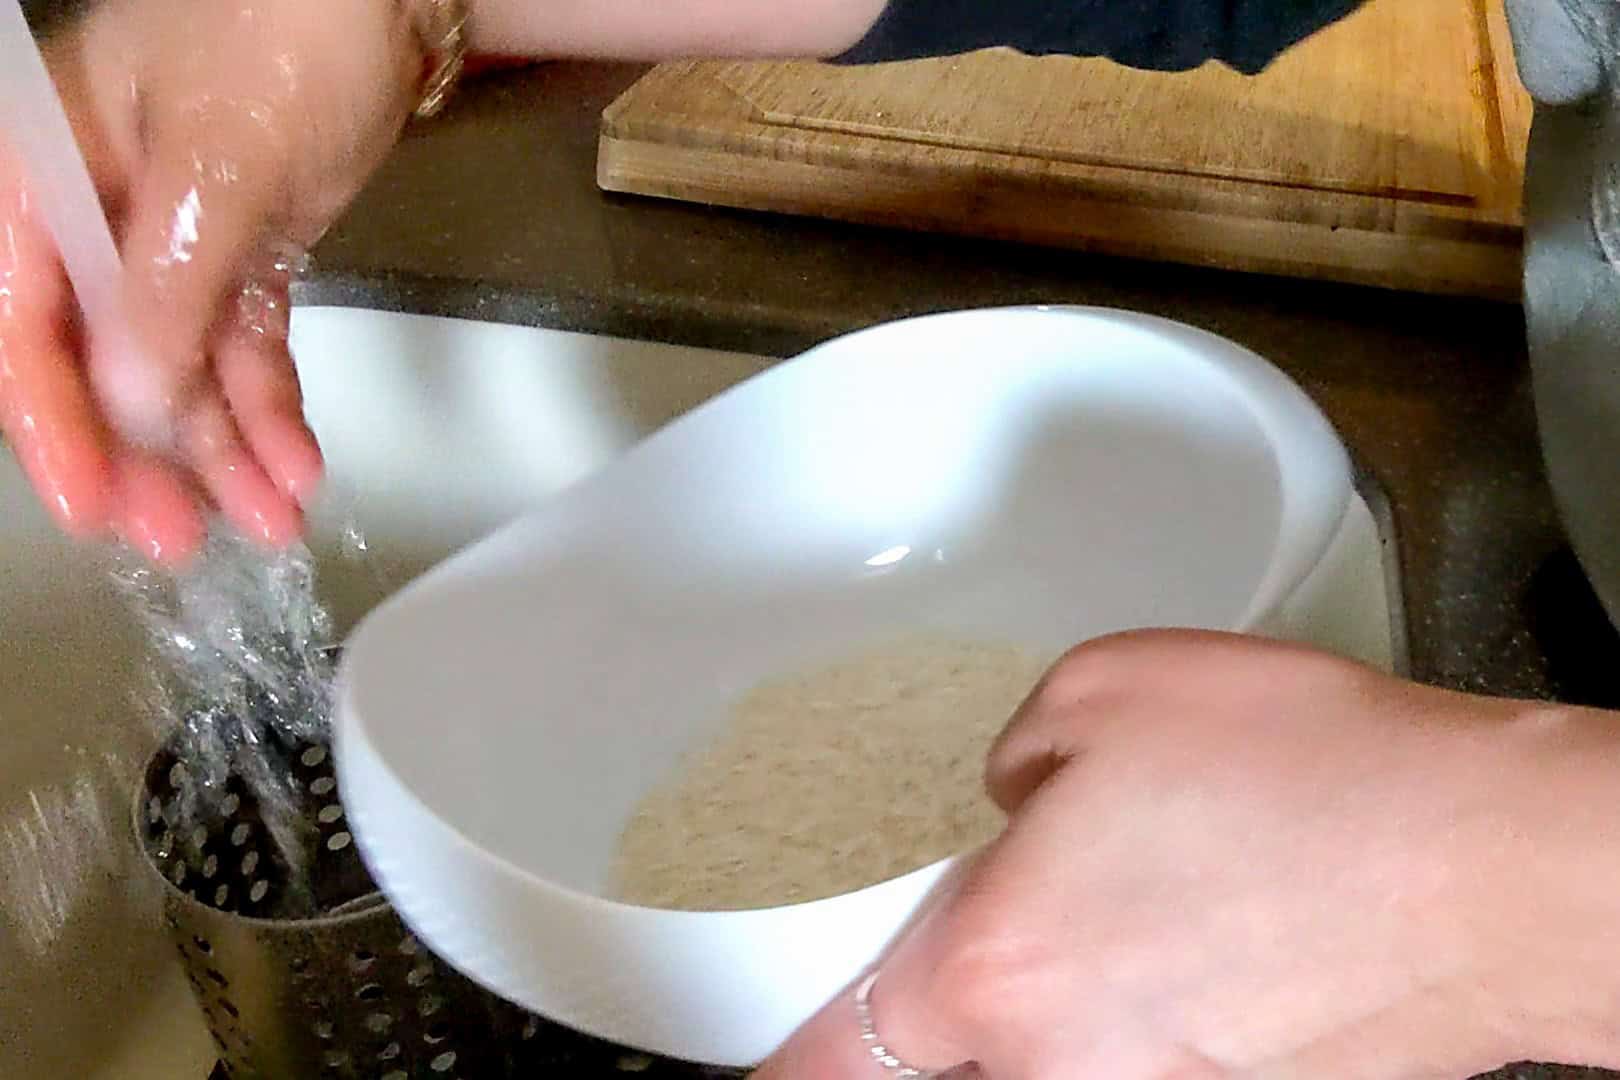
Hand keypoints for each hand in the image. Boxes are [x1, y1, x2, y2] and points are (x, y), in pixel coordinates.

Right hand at [0, 0, 421, 561]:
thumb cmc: (281, 38)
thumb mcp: (214, 169)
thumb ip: (162, 294)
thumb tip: (131, 408)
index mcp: (41, 178)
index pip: (21, 324)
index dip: (53, 425)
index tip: (94, 507)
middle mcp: (93, 219)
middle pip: (98, 364)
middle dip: (145, 457)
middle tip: (180, 542)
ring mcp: (171, 242)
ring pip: (180, 372)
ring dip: (222, 452)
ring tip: (269, 521)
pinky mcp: (243, 255)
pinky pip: (244, 350)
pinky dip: (271, 410)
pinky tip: (296, 466)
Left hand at [755, 631, 1619, 1078]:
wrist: (1490, 868)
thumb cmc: (1310, 776)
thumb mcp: (1104, 692)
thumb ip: (1012, 759)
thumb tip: (1012, 801)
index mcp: (995, 967)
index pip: (834, 1065)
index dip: (786, 1066)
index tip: (771, 1059)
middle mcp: (1063, 1068)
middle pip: (950, 1065)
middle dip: (956, 1004)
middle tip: (1003, 920)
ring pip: (1057, 1063)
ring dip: (1065, 1004)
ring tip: (1138, 909)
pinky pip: (1148, 1059)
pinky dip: (1153, 1010)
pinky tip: (1214, 929)